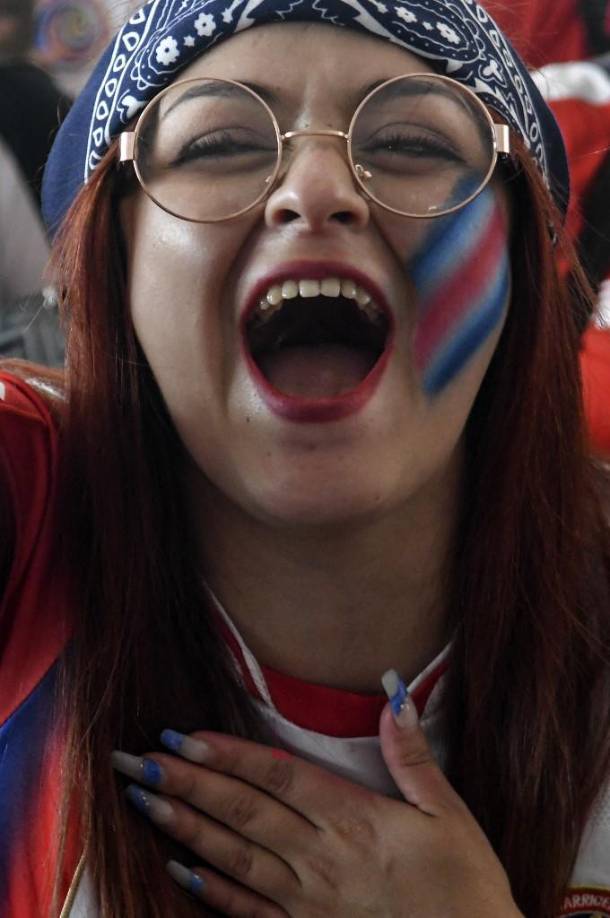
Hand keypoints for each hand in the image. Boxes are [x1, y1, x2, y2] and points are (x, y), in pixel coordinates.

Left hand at [112, 677, 521, 917]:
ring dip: (184, 827)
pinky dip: (211, 888)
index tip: (183, 735)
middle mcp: (321, 858)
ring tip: (143, 801)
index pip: (278, 777)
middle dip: (186, 783)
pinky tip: (179, 868)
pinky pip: (248, 908)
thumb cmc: (465, 886)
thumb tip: (395, 693)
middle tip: (136, 760)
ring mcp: (309, 901)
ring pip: (234, 856)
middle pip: (243, 812)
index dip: (227, 755)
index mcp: (355, 821)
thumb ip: (414, 755)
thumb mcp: (450, 813)